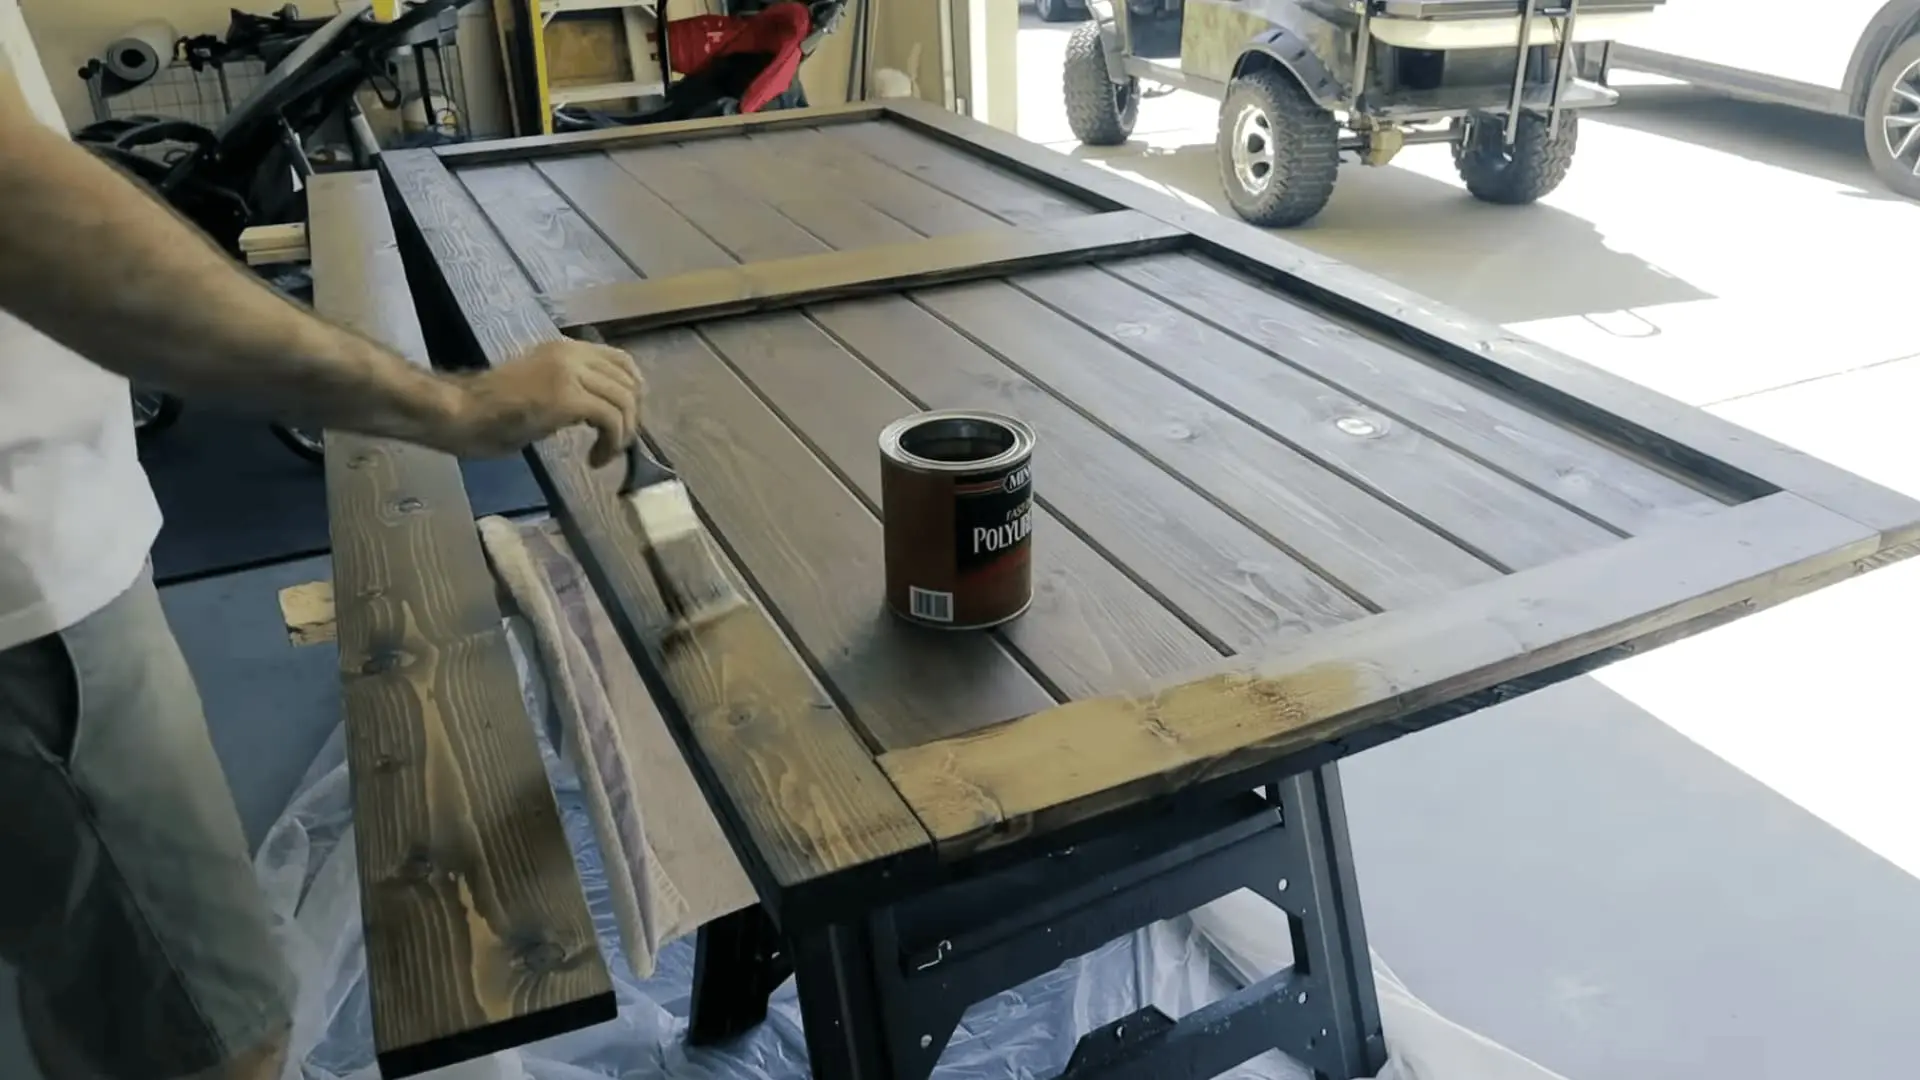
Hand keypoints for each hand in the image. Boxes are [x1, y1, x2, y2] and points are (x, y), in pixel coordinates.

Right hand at [439, 339, 643, 466]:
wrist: (460, 412)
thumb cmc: (488, 410)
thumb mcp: (539, 391)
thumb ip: (568, 392)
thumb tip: (594, 412)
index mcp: (564, 349)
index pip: (620, 360)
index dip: (633, 391)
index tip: (627, 419)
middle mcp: (571, 353)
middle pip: (628, 382)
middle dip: (631, 418)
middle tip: (615, 444)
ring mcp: (570, 373)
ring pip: (624, 401)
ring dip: (622, 435)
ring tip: (603, 455)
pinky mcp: (567, 397)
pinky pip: (611, 420)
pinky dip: (611, 443)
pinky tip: (594, 460)